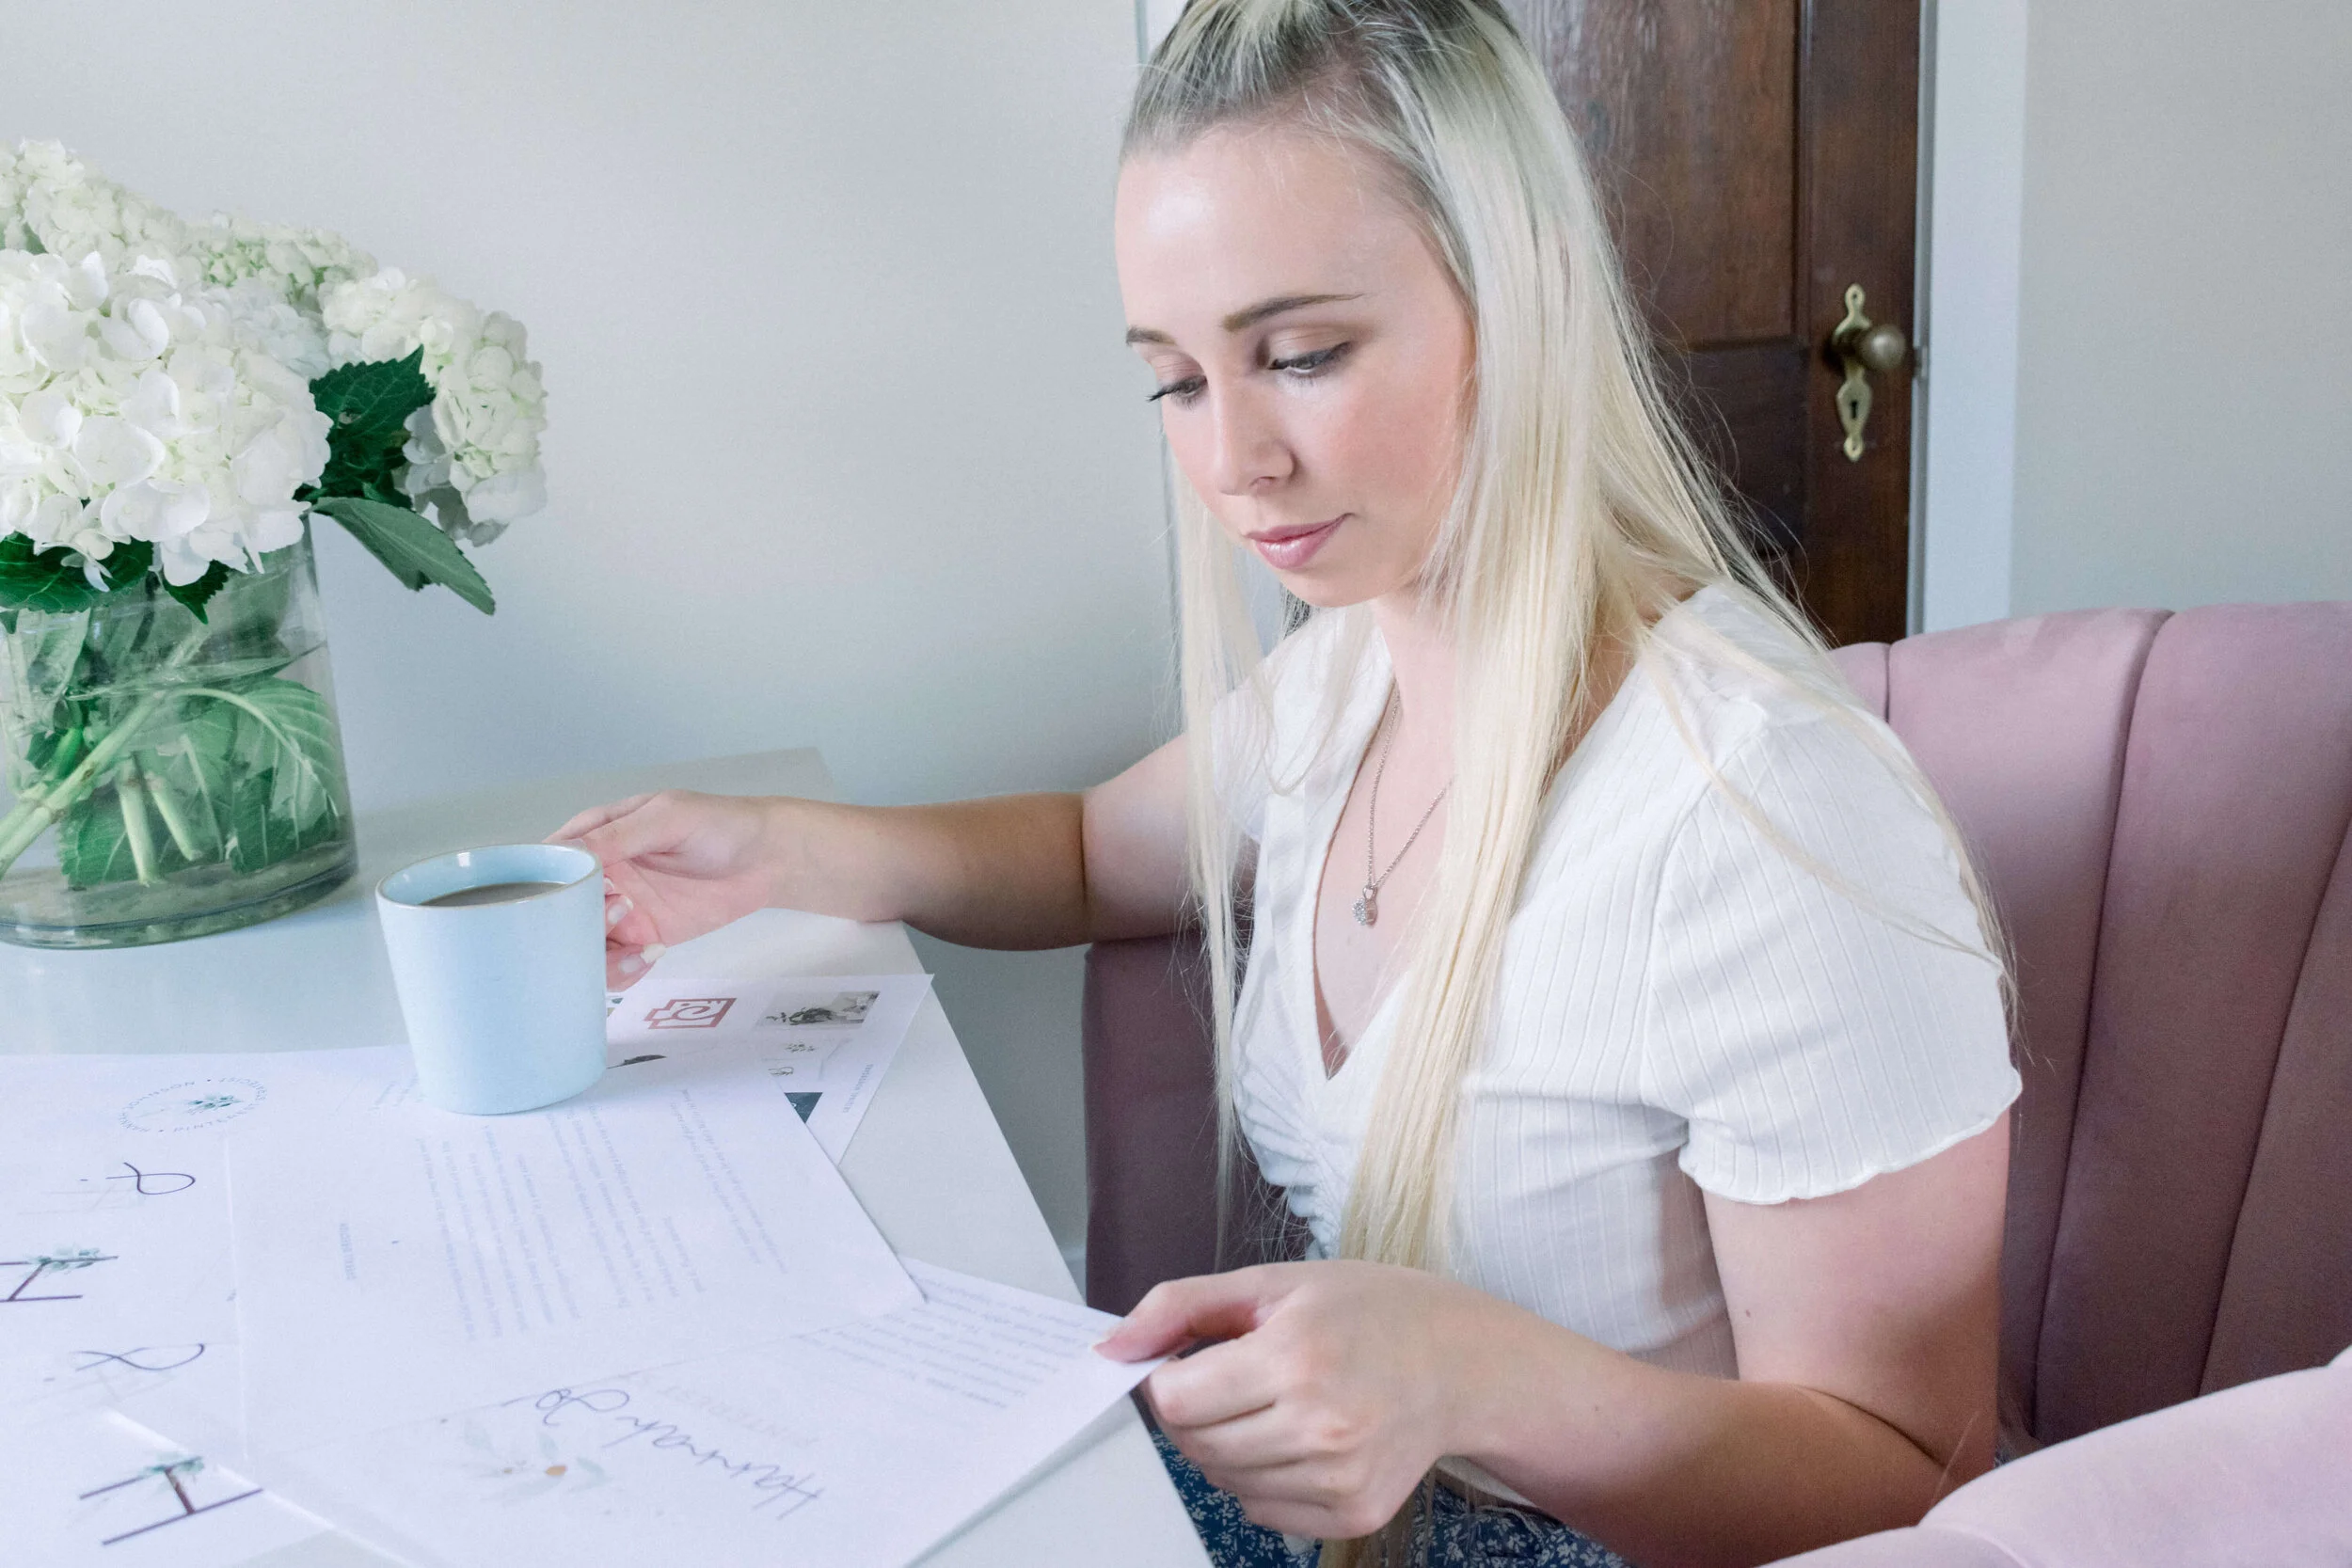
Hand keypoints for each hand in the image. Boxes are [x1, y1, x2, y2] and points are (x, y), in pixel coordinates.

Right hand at [547, 790, 780, 988]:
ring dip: (595, 955)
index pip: (548, 862)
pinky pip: (615, 964)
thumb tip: (567, 853)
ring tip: (634, 946)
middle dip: (569, 926)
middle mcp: (600, 876)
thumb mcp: (668, 818)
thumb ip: (619, 836)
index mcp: (596, 836)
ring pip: (581, 944)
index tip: (556, 901)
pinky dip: (621, 971)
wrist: (769, 857)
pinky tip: (649, 958)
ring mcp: (620, 910)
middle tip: (612, 919)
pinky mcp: (643, 937)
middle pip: (559, 911)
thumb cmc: (719, 824)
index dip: (542, 884)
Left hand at [1095, 1261, 1503, 1539]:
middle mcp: (1320, 1424)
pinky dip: (1260, 1479)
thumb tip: (1111, 1349)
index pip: (1175, 1400)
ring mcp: (1340, 1477)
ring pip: (1222, 1481)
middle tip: (1232, 1378)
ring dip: (1225, 1446)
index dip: (1165, 1379)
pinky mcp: (1354, 1513)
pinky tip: (1297, 1437)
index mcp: (1296, 1356)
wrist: (1460, 1362)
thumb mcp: (1271, 1284)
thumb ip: (1180, 1307)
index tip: (1187, 1361)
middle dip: (1193, 1412)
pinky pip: (1261, 1511)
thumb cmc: (1367, 1311)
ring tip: (1270, 1403)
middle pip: (1194, 1444)